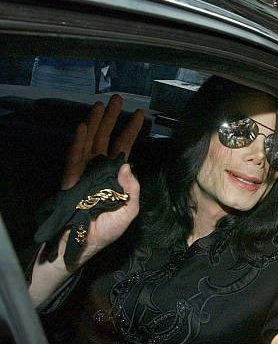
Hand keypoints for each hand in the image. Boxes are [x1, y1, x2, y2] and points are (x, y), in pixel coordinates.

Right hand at [60, 94, 142, 266]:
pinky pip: (75, 157)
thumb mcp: (129, 211)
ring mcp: (84, 172)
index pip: (124, 149)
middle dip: (112, 119)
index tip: (140, 115)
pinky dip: (79, 141)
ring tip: (100, 104)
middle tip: (117, 99)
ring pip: (90, 142)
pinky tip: (84, 126)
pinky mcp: (71, 179)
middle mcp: (100, 170)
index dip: (131, 132)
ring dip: (96, 123)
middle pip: (106, 139)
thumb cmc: (107, 230)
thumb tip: (128, 164)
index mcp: (115, 177)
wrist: (82, 243)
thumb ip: (133, 190)